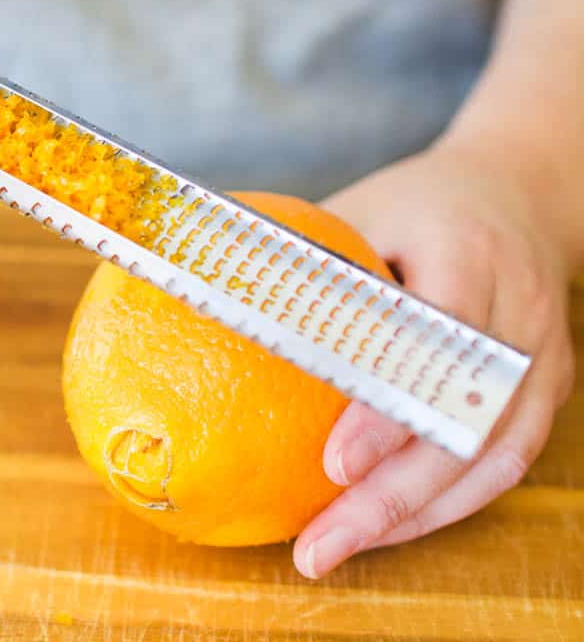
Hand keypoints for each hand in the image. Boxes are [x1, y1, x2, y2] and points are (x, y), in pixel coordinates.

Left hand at [293, 141, 574, 577]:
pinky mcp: (547, 389)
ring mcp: (546, 355)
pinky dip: (441, 503)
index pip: (434, 346)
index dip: (388, 412)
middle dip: (393, 497)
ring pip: (493, 460)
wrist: (519, 192)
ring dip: (414, 516)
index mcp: (467, 253)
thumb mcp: (355, 214)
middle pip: (467, 426)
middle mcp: (521, 311)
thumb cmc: (413, 206)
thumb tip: (193, 303)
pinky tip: (381, 526)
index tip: (333, 464)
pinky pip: (502, 463)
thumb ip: (302, 266)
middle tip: (318, 545)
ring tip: (337, 549)